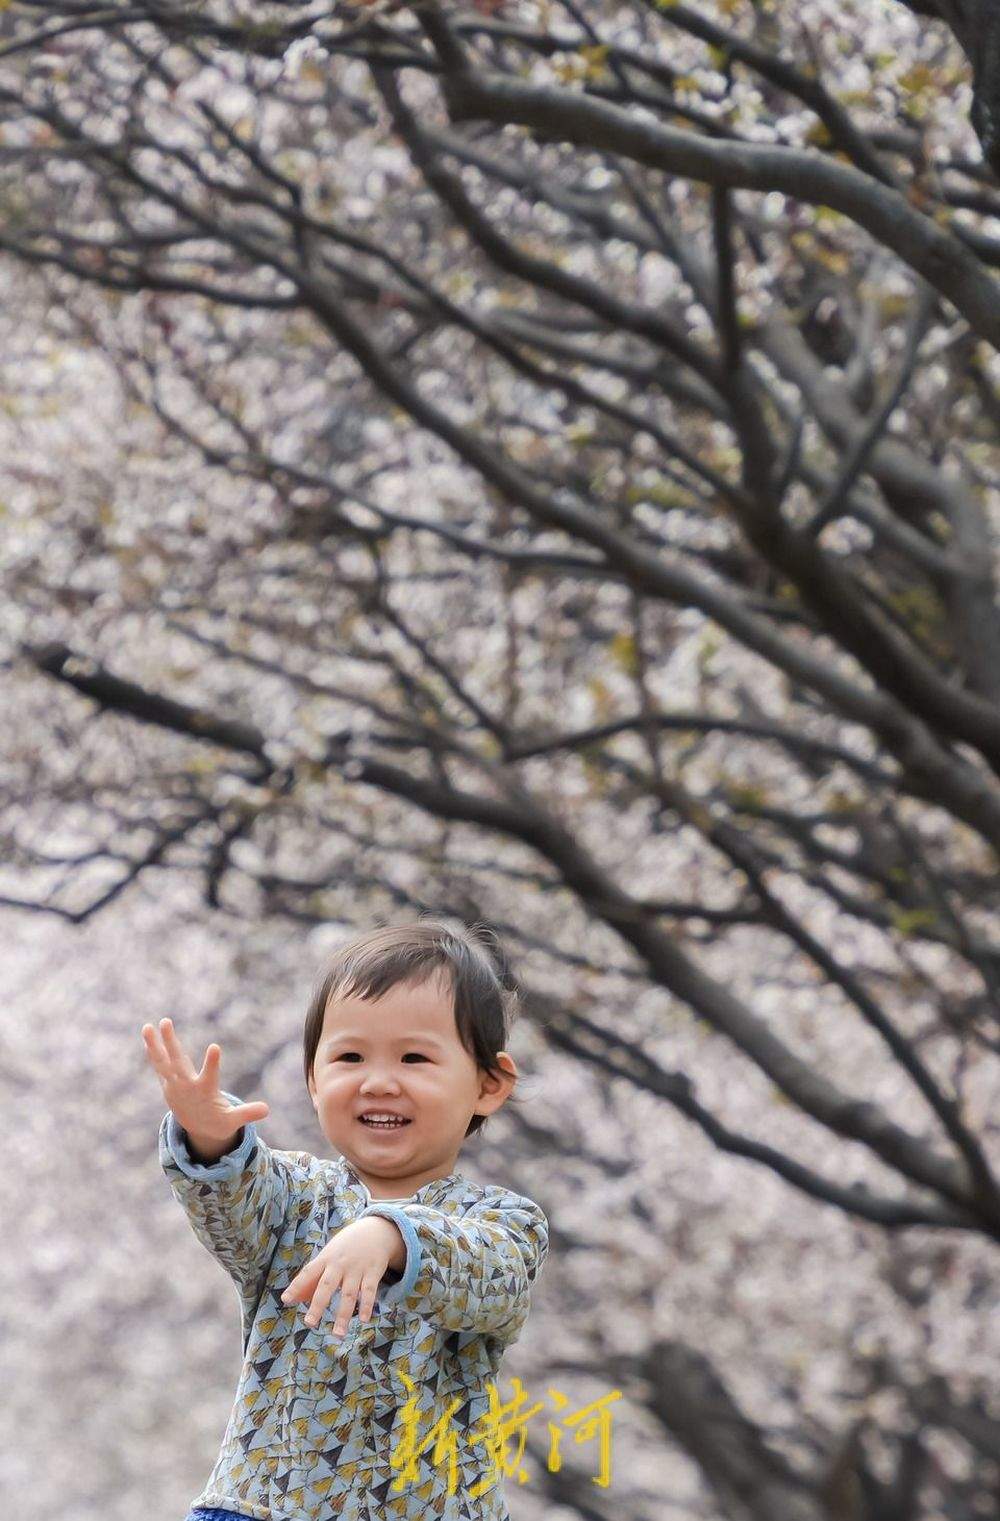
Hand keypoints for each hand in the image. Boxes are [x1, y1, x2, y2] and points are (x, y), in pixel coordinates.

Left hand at [141, 1017, 269, 1139]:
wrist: (197, 1133)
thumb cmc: (219, 1122)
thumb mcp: (233, 1120)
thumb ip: (247, 1113)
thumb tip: (267, 1110)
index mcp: (205, 1092)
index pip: (210, 1076)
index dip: (212, 1063)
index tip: (215, 1047)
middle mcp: (186, 1087)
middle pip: (177, 1062)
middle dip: (171, 1042)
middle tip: (165, 1021)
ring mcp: (174, 1086)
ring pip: (162, 1062)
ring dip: (153, 1044)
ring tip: (146, 1027)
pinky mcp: (168, 1085)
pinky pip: (159, 1066)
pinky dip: (153, 1052)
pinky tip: (148, 1037)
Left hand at [281, 1216, 404, 1336]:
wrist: (375, 1230)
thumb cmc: (345, 1249)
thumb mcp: (327, 1257)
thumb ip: (311, 1279)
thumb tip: (292, 1300)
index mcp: (326, 1259)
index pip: (308, 1273)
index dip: (296, 1286)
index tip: (285, 1301)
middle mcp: (340, 1264)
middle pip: (327, 1286)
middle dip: (318, 1305)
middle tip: (310, 1323)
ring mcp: (357, 1268)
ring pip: (349, 1294)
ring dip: (343, 1315)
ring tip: (338, 1334)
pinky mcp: (373, 1272)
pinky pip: (369, 1292)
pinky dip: (366, 1306)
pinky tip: (364, 1320)